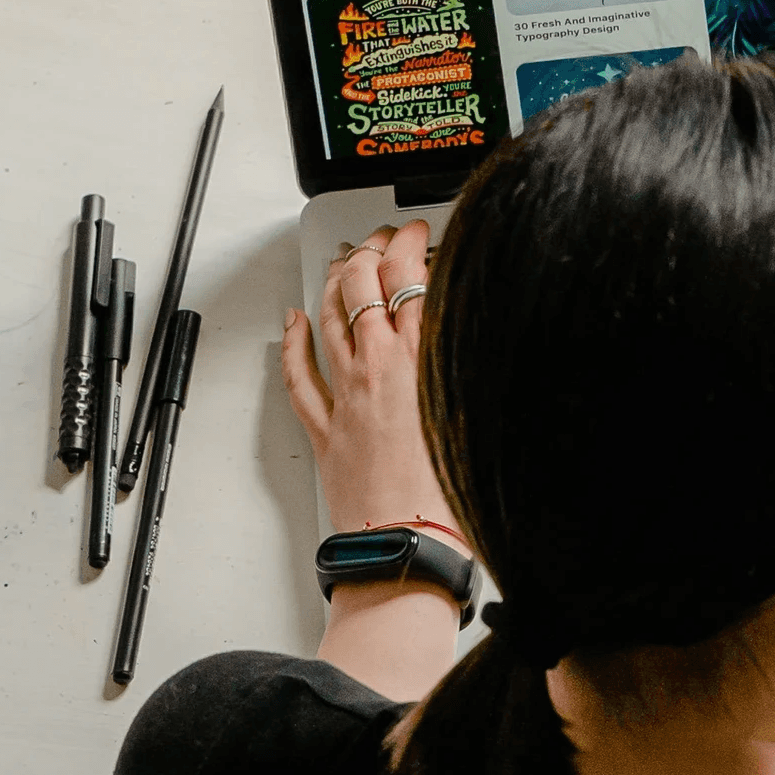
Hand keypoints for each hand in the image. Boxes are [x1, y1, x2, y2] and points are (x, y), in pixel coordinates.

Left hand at [281, 221, 459, 547]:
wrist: (412, 542)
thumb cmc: (452, 495)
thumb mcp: (480, 412)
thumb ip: (473, 364)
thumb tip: (476, 334)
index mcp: (424, 359)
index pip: (411, 277)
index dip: (411, 243)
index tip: (418, 232)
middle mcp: (380, 368)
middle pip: (366, 286)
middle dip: (373, 251)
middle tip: (383, 239)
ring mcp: (347, 394)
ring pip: (331, 318)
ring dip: (337, 282)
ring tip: (346, 261)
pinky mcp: (326, 426)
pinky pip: (299, 373)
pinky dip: (294, 341)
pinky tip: (295, 323)